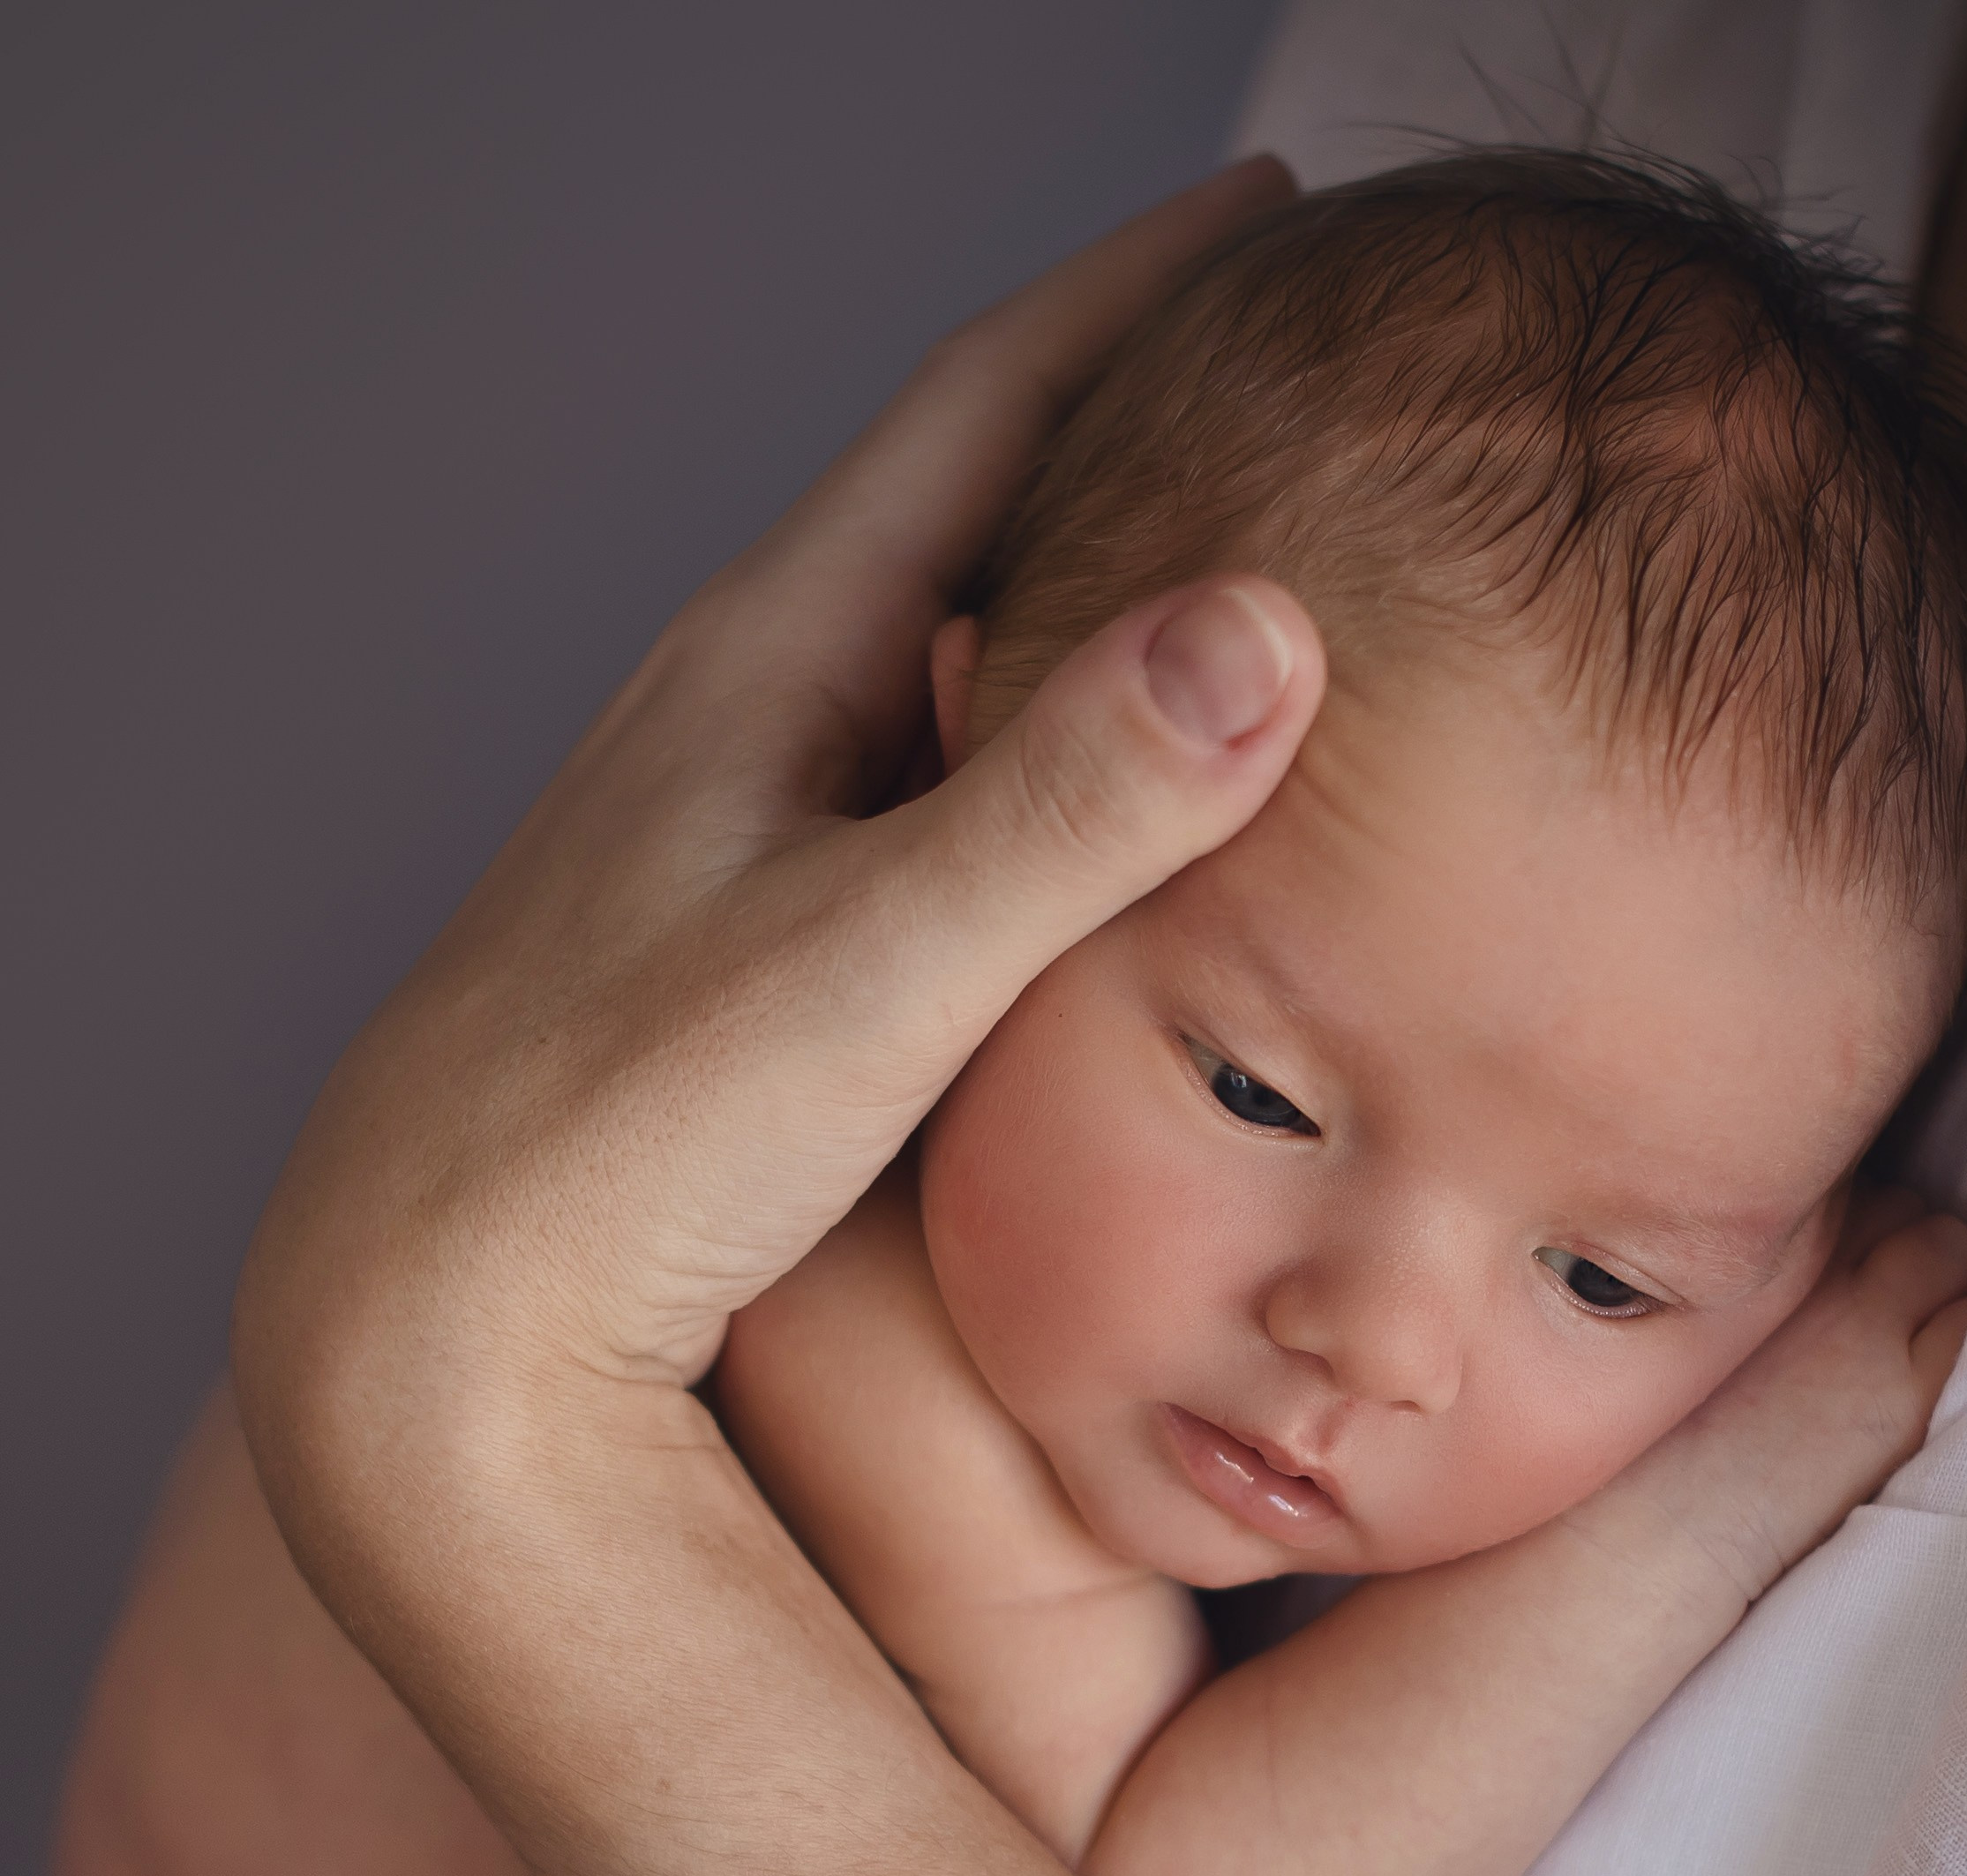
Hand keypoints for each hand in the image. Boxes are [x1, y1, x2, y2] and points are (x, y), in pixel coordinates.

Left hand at [230, 163, 1325, 1666]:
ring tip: (1205, 562)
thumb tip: (1263, 626)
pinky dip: (1027, 752)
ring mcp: (737, 827)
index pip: (979, 406)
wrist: (434, 1319)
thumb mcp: (869, 966)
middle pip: (962, 508)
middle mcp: (745, 716)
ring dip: (1069, 594)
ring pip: (941, 656)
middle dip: (1115, 420)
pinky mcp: (743, 941)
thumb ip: (1068, 808)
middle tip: (1265, 362)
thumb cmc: (617, 1143)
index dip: (1134, 291)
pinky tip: (1073, 803)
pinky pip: (921, 787)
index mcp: (771, 661)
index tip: (1273, 207)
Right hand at [1592, 1197, 1966, 1617]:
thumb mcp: (1685, 1321)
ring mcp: (1871, 1326)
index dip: (1847, 1230)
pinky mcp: (1912, 1391)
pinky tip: (1921, 1377)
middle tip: (1874, 1302)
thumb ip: (1746, 1271)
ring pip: (1949, 1250)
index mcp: (1752, 1248)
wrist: (1663, 1529)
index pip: (1841, 1189)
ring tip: (1902, 1338)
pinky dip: (1959, 1335)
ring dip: (1936, 1281)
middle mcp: (1815, 1268)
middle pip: (1900, 1207)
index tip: (1834, 1269)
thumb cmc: (1656, 1441)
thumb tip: (1793, 1248)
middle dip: (1896, 1243)